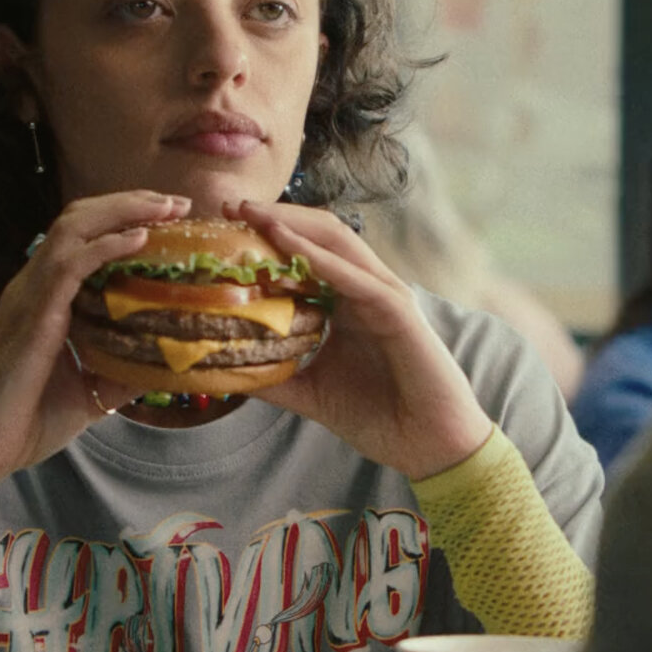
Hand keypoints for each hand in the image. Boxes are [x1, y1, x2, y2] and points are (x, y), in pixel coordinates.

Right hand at [0, 191, 191, 486]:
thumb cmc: (26, 422)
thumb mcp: (90, 393)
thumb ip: (122, 372)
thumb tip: (167, 365)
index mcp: (43, 299)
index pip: (80, 239)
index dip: (121, 219)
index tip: (168, 217)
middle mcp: (33, 287)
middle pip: (78, 220)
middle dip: (130, 203)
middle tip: (177, 202)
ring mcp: (29, 296)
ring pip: (73, 228)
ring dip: (122, 211)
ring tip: (165, 207)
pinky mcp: (33, 314)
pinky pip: (70, 263)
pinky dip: (107, 245)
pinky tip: (140, 238)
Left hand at [225, 200, 494, 479]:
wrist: (428, 445)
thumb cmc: (379, 417)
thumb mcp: (311, 393)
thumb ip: (273, 379)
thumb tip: (222, 372)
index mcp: (348, 303)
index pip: (307, 253)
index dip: (268, 235)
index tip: (224, 227)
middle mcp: (366, 290)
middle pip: (320, 235)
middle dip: (275, 216)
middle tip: (230, 206)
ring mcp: (384, 295)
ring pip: (337, 242)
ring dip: (293, 224)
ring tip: (251, 213)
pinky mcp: (398, 311)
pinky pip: (354, 277)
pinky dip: (318, 258)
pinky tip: (285, 244)